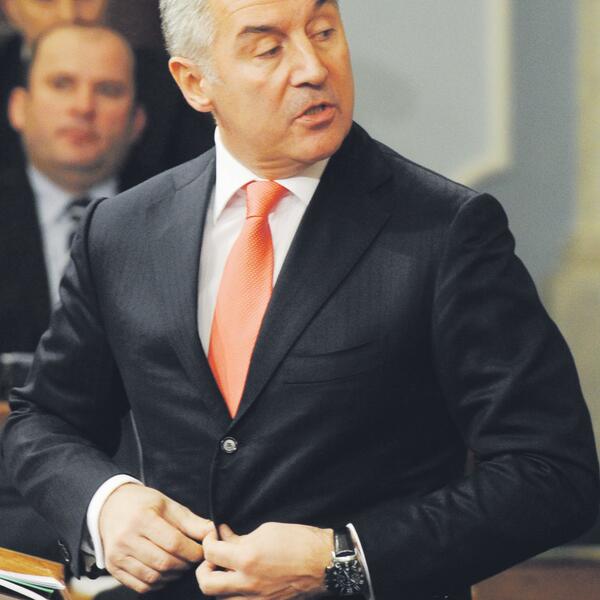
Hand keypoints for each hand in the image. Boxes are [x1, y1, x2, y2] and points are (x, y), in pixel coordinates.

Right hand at [99, 483, 212, 592]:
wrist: (111, 506)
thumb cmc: (143, 504)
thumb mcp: (168, 504)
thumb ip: (190, 521)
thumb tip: (212, 533)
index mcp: (142, 518)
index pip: (174, 543)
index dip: (193, 551)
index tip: (202, 550)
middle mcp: (126, 539)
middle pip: (164, 563)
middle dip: (185, 565)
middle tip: (193, 559)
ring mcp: (117, 556)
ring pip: (153, 577)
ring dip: (173, 575)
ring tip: (180, 564)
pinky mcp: (113, 569)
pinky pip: (140, 586)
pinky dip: (158, 583)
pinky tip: (165, 572)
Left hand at [196, 522, 332, 598]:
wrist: (325, 562)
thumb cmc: (299, 541)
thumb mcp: (266, 531)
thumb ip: (240, 538)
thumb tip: (224, 538)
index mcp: (247, 558)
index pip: (211, 553)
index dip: (208, 540)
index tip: (214, 535)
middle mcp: (248, 583)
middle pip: (206, 584)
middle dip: (204, 569)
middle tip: (213, 558)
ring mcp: (256, 599)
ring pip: (220, 599)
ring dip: (218, 584)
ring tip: (228, 570)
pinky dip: (235, 594)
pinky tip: (243, 581)